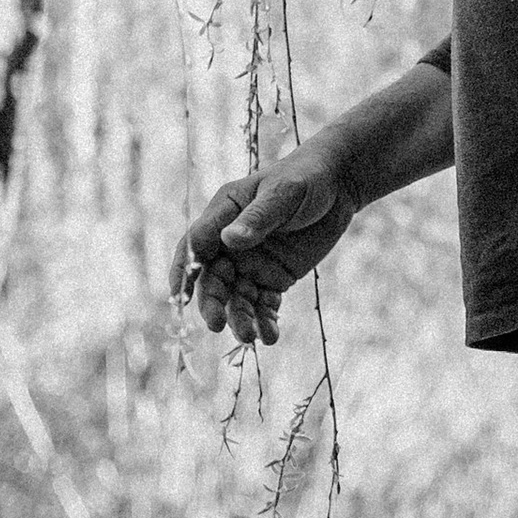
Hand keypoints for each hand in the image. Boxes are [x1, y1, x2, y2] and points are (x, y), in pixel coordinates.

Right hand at [168, 142, 355, 347]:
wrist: (337, 187)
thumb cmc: (303, 179)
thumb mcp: (283, 193)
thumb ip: (258, 217)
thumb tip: (230, 240)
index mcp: (223, 214)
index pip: (196, 244)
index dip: (185, 269)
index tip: (180, 295)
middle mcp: (230, 243)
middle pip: (212, 279)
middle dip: (212, 303)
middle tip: (216, 325)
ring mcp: (250, 263)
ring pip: (236, 297)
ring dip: (240, 318)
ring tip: (249, 338)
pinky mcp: (273, 278)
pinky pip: (263, 304)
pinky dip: (265, 321)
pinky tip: (270, 336)